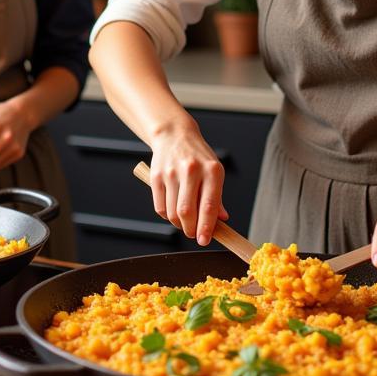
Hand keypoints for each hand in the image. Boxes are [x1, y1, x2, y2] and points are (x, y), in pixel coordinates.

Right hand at [149, 129, 227, 246]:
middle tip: (193, 233)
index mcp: (212, 170)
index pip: (209, 205)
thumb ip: (217, 198)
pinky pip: (160, 207)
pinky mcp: (156, 176)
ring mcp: (171, 173)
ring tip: (184, 221)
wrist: (174, 134)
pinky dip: (167, 215)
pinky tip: (172, 209)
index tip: (204, 240)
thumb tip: (220, 221)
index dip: (206, 227)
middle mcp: (192, 170)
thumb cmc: (197, 156)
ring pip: (172, 212)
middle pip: (187, 212)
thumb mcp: (214, 171)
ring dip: (178, 224)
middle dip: (190, 229)